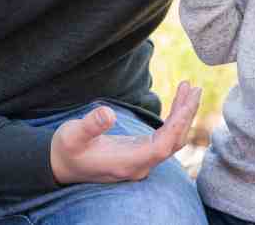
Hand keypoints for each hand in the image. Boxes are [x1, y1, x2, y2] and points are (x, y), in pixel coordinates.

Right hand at [50, 81, 201, 184]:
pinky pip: (164, 137)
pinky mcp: (139, 153)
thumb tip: (108, 113)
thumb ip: (90, 125)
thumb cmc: (66, 150)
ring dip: (182, 115)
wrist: (60, 165)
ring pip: (171, 140)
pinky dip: (173, 119)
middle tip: (194, 89)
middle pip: (172, 143)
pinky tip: (177, 101)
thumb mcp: (72, 135)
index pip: (162, 147)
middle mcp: (138, 166)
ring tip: (189, 89)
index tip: (185, 104)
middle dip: (185, 116)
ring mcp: (140, 161)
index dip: (176, 127)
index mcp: (126, 163)